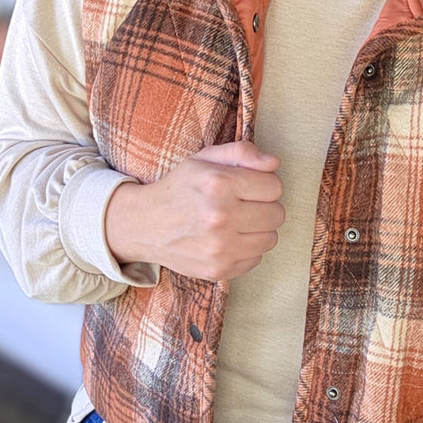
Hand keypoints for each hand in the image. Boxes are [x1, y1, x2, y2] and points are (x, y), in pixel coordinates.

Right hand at [105, 140, 284, 280]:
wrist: (145, 225)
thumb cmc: (179, 188)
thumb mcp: (204, 159)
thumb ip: (242, 153)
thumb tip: (274, 163)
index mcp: (219, 183)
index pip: (274, 186)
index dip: (265, 184)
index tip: (250, 186)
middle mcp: (220, 217)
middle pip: (277, 214)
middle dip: (264, 206)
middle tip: (243, 205)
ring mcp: (219, 248)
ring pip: (271, 238)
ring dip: (258, 229)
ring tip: (237, 222)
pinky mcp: (218, 270)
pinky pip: (256, 259)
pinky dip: (247, 249)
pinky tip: (229, 239)